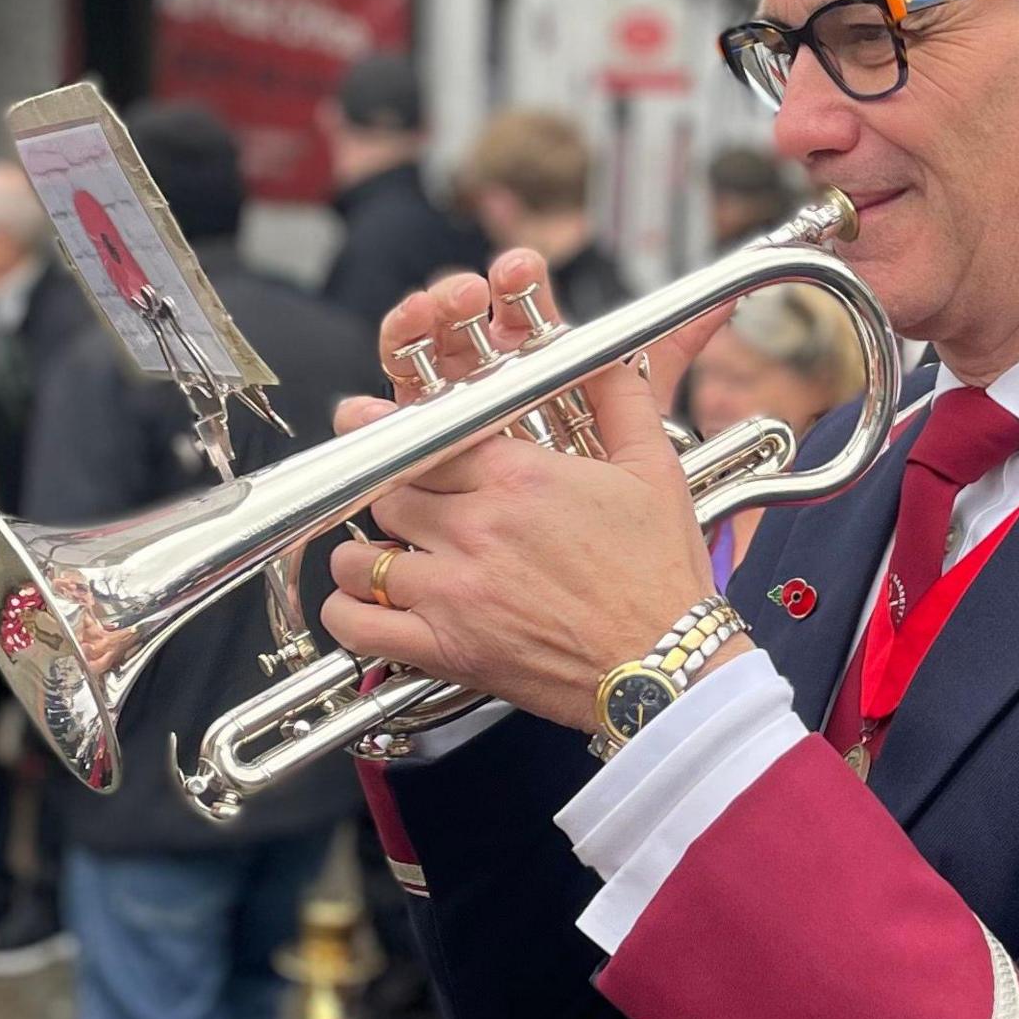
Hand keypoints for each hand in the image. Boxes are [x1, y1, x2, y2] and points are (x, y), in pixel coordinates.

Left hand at [315, 251, 725, 732]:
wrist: (671, 667)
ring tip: (387, 558)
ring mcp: (455, 590)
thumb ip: (620, 399)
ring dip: (365, 555)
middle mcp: (477, 528)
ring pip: (359, 556)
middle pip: (388, 492)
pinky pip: (356, 624)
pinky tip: (369, 607)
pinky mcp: (446, 649)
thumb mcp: (653, 470)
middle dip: (394, 498)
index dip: (393, 433)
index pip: (423, 437)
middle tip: (410, 508)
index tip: (372, 427)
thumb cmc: (662, 577)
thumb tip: (606, 352)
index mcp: (519, 477)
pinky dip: (347, 614)